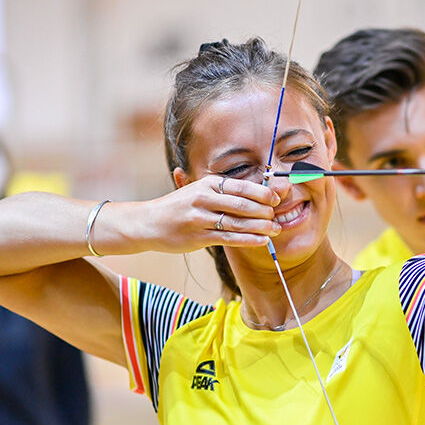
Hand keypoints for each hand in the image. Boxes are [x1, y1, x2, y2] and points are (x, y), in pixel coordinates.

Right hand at [143, 175, 280, 253]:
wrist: (148, 222)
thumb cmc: (179, 206)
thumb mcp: (198, 191)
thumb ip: (224, 191)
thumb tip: (257, 191)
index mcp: (207, 184)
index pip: (242, 187)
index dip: (263, 193)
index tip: (277, 199)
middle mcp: (204, 199)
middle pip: (243, 205)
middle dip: (264, 212)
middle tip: (276, 217)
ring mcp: (200, 218)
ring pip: (238, 223)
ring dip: (260, 227)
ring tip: (275, 230)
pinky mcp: (199, 237)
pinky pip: (229, 238)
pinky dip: (248, 239)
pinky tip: (262, 241)